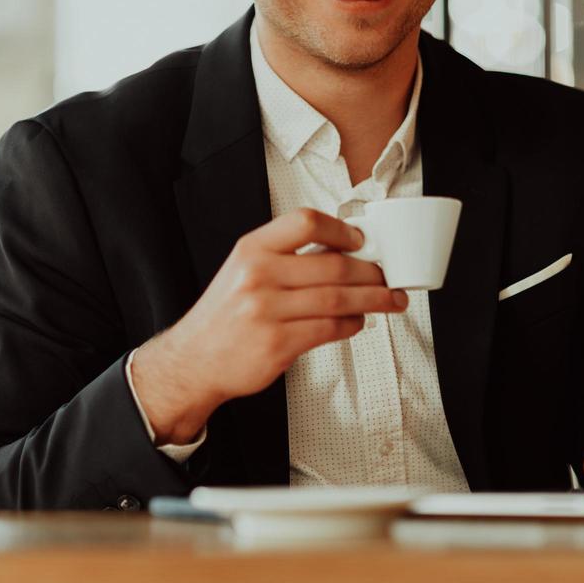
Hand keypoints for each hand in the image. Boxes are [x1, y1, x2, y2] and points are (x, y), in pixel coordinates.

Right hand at [131, 208, 405, 443]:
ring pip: (338, 299)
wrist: (193, 359)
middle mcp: (258, 276)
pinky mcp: (277, 344)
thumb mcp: (244, 270)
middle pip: (333, 265)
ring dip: (373, 299)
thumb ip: (285, 257)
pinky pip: (329, 329)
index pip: (304, 223)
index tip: (361, 239)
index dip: (340, 230)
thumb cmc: (225, 314)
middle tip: (388, 276)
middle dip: (371, 272)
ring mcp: (267, 311)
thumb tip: (342, 251)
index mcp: (252, 249)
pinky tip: (358, 321)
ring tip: (390, 299)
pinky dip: (352, 324)